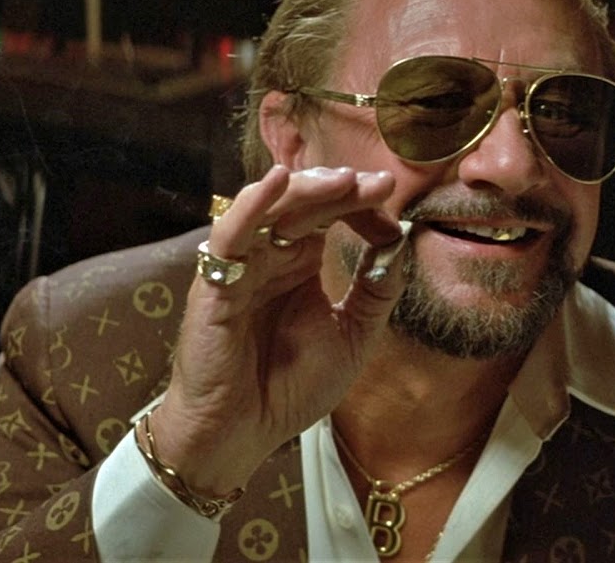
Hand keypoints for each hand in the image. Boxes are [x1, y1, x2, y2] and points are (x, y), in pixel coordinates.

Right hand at [150, 165, 407, 493]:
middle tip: (380, 183)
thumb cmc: (290, 389)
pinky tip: (275, 183)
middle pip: (305, 205)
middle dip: (343, 189)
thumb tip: (399, 241)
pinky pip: (231, 236)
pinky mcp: (215, 284)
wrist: (244, 434)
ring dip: (306, 190)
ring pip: (271, 210)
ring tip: (342, 180)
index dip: (361, 205)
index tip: (391, 203)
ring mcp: (242, 267)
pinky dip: (251, 207)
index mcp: (301, 264)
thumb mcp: (353, 336)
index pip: (331, 215)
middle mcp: (270, 257)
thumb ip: (375, 290)